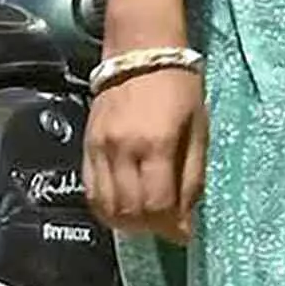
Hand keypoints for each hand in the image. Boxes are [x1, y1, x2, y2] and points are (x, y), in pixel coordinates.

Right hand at [84, 67, 205, 242]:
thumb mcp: (199, 131)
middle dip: (150, 228)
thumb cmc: (179, 88)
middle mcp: (123, 149)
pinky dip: (106, 208)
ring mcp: (100, 148)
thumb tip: (184, 222)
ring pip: (106, 206)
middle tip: (166, 226)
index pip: (157, 204)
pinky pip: (90, 190)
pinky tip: (123, 207)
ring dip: (127, 223)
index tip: (183, 234)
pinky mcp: (86, 146)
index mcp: (157, 144)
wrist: (140, 52)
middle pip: (130, 210)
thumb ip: (192, 179)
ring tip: (146, 219)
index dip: (170, 228)